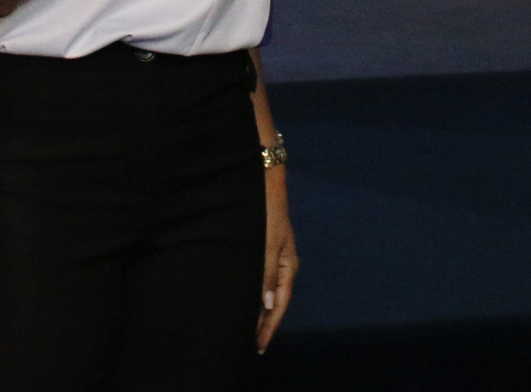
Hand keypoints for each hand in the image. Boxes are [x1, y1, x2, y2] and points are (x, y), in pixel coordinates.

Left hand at [258, 171, 297, 352]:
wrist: (262, 182)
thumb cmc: (266, 213)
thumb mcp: (267, 244)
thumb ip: (266, 275)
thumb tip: (268, 305)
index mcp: (287, 266)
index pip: (279, 305)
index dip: (268, 326)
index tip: (258, 347)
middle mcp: (281, 265)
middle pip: (273, 301)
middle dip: (262, 323)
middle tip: (248, 346)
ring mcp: (272, 257)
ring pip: (264, 291)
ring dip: (256, 309)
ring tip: (244, 330)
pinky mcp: (262, 249)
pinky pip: (258, 279)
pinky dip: (252, 294)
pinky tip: (243, 300)